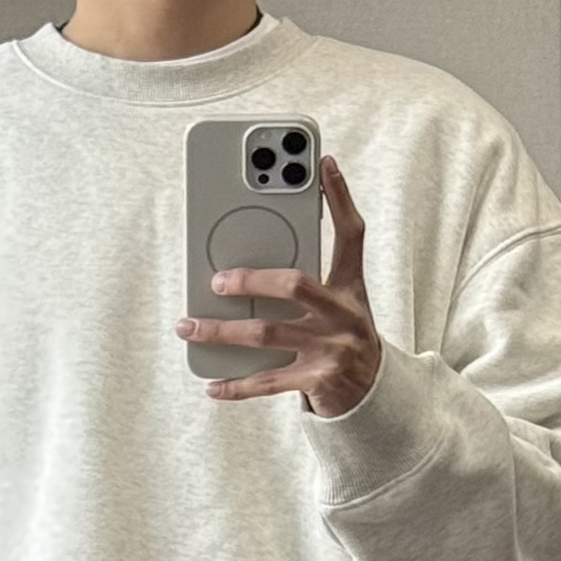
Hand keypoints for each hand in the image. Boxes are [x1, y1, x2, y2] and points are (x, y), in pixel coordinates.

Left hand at [173, 153, 380, 416]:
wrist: (372, 396)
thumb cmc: (343, 338)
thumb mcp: (341, 301)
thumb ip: (312, 274)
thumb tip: (261, 250)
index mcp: (350, 287)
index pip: (350, 235)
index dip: (339, 198)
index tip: (323, 164)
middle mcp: (343, 315)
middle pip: (293, 283)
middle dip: (250, 278)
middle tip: (216, 281)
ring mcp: (330, 349)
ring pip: (267, 333)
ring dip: (222, 331)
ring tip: (188, 327)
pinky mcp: (317, 381)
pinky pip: (267, 381)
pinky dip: (236, 385)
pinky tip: (211, 384)